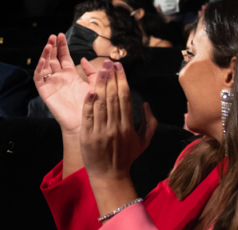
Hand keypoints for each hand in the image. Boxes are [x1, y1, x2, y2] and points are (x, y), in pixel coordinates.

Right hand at [34, 33, 98, 134]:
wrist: (86, 123)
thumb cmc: (91, 105)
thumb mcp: (95, 84)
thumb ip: (92, 72)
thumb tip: (85, 58)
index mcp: (70, 75)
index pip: (63, 57)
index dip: (61, 46)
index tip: (61, 35)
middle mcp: (59, 78)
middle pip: (52, 58)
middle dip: (52, 46)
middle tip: (53, 36)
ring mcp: (51, 84)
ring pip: (45, 65)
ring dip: (45, 55)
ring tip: (48, 45)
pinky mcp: (45, 92)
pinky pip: (39, 78)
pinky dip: (40, 68)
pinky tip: (43, 60)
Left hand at [80, 60, 155, 183]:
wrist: (109, 175)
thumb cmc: (126, 157)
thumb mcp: (143, 142)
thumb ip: (150, 123)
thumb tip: (146, 104)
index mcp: (128, 126)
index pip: (125, 98)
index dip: (122, 80)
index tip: (119, 67)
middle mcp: (115, 126)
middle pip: (113, 97)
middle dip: (111, 77)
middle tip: (108, 62)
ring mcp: (101, 131)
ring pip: (101, 103)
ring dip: (100, 84)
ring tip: (100, 69)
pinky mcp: (88, 135)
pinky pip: (88, 115)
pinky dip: (89, 102)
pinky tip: (90, 89)